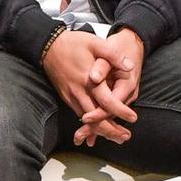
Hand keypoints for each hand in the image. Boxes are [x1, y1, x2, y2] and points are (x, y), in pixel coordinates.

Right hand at [43, 29, 138, 146]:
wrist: (48, 46)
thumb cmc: (73, 43)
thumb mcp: (95, 42)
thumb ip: (113, 55)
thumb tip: (130, 66)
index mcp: (89, 80)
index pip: (107, 102)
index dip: (121, 112)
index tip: (133, 118)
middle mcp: (79, 92)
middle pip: (96, 119)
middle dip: (111, 131)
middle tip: (125, 137)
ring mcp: (71, 97)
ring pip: (87, 120)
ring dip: (101, 131)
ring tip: (116, 137)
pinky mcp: (66, 97)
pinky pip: (79, 115)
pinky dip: (90, 125)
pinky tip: (98, 129)